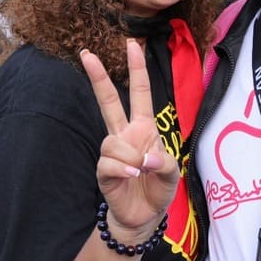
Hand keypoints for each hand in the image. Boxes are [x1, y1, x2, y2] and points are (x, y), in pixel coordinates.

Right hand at [80, 40, 178, 237]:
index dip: (136, 69)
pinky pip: (108, 162)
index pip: (139, 93)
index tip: (131, 45)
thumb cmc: (159, 187)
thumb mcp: (173, 171)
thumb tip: (144, 159)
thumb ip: (164, 161)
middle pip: (107, 101)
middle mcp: (125, 134)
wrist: (144, 216)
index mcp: (144, 127)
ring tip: (140, 170)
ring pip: (111, 140)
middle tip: (86, 53)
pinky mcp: (103, 170)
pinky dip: (122, 168)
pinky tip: (130, 175)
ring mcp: (112, 151)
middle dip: (98, 77)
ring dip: (130, 155)